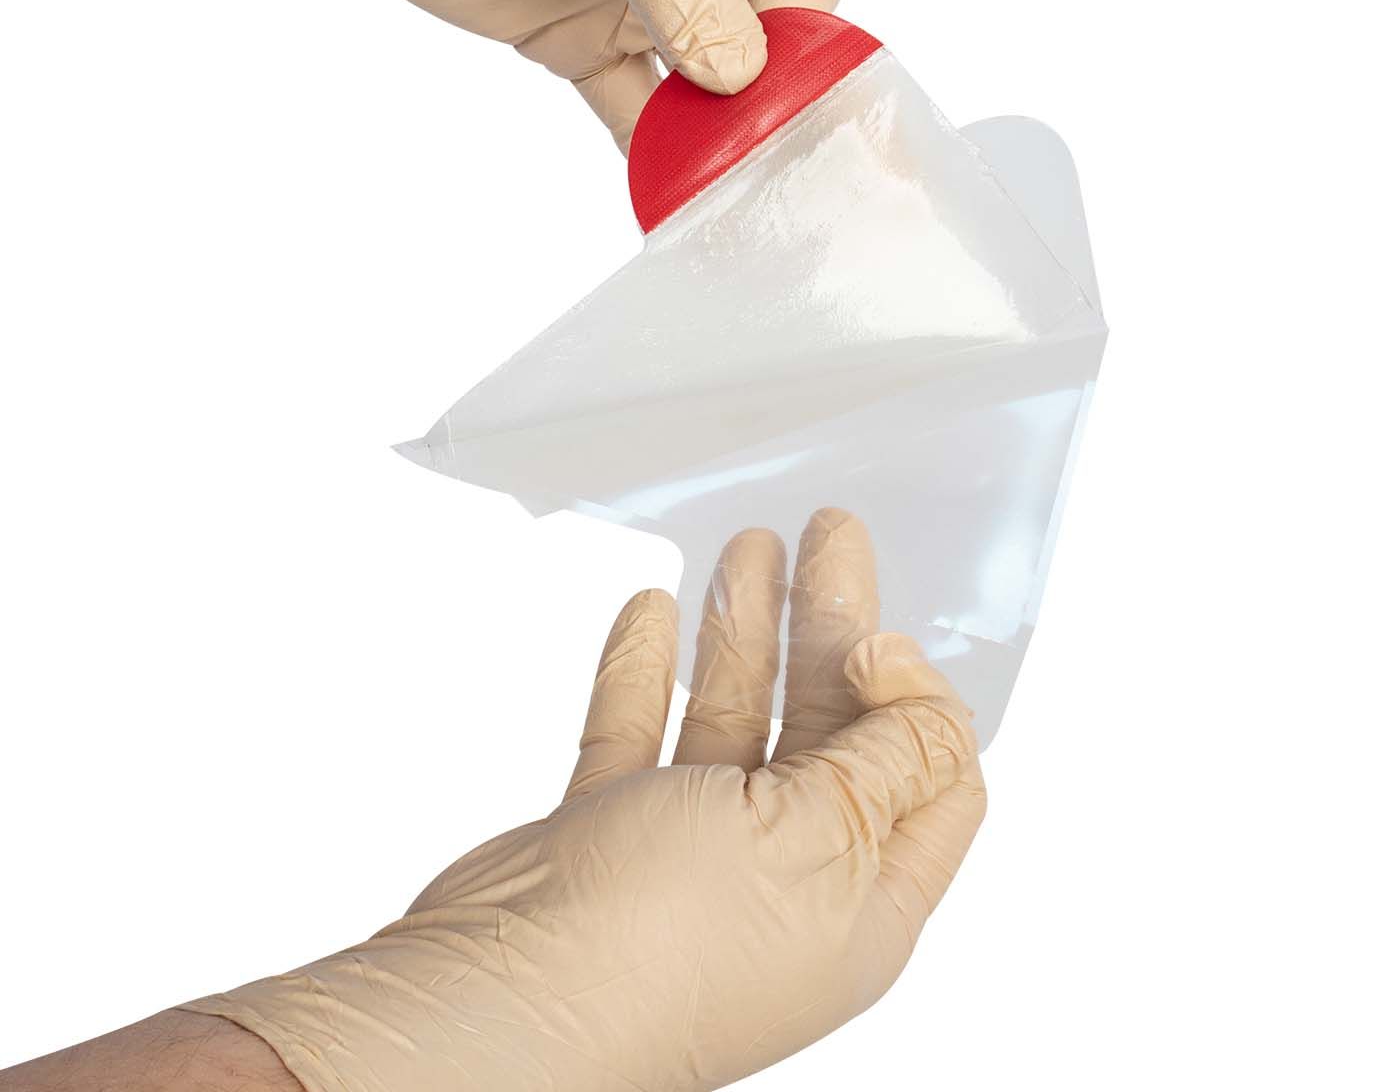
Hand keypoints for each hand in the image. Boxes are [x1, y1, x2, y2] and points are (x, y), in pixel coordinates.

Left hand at [89, 0, 840, 148]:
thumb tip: (741, 69)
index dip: (799, 32)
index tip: (777, 91)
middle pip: (759, 32)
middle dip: (762, 95)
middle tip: (750, 155)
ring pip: (700, 81)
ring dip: (708, 132)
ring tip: (711, 186)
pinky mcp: (577, 38)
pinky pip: (634, 106)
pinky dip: (651, 149)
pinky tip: (665, 190)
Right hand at [183, 510, 984, 1091]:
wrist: (501, 999)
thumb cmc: (667, 939)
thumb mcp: (821, 837)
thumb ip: (887, 760)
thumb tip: (918, 690)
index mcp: (861, 895)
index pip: (926, 778)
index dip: (915, 696)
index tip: (871, 638)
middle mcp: (786, 873)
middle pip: (828, 727)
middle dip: (829, 624)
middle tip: (829, 533)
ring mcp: (693, 853)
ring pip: (734, 720)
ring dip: (743, 632)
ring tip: (750, 546)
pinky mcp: (612, 834)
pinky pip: (641, 736)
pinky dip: (648, 673)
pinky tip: (652, 613)